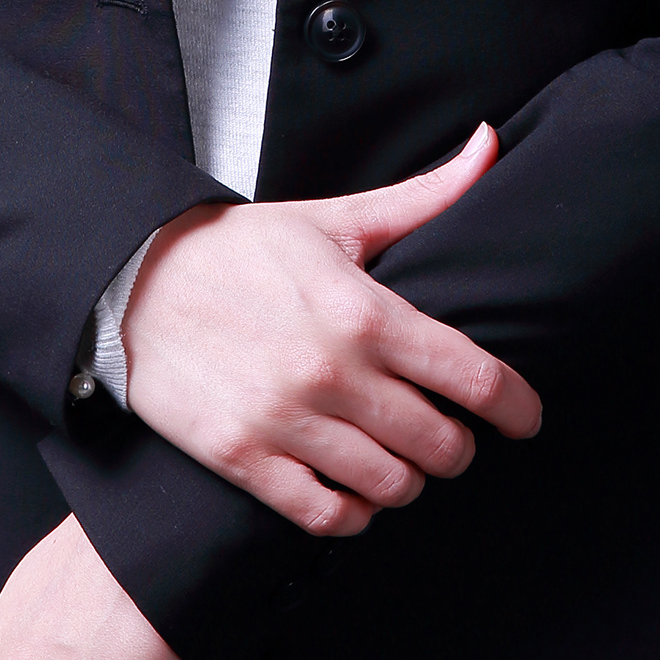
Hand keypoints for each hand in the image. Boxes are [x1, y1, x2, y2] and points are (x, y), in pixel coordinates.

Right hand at [121, 120, 541, 536]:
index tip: (526, 418)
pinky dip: (354, 512)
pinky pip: (327, 515)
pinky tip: (354, 488)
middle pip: (443, 445)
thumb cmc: (241, 250)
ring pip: (392, 486)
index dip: (517, 407)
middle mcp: (333, 372)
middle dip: (458, 445)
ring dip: (409, 479)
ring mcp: (286, 421)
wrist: (133, 280)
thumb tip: (490, 144)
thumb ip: (423, 197)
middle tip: (449, 433)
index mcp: (365, 311)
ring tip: (401, 459)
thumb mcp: (334, 218)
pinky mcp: (244, 458)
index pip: (475, 378)